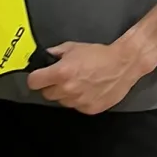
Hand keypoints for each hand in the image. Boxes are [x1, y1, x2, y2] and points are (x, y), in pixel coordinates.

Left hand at [26, 40, 147, 115]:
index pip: (33, 82)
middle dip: (51, 86)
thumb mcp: (73, 47)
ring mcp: (78, 101)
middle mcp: (67, 89)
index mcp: (61, 73)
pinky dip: (79, 100)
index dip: (36, 78)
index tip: (39, 77)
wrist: (123, 64)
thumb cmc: (100, 55)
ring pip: (61, 101)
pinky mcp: (89, 109)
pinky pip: (76, 106)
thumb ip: (55, 53)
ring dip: (65, 94)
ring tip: (79, 83)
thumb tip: (45, 57)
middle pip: (46, 94)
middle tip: (62, 78)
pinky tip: (88, 90)